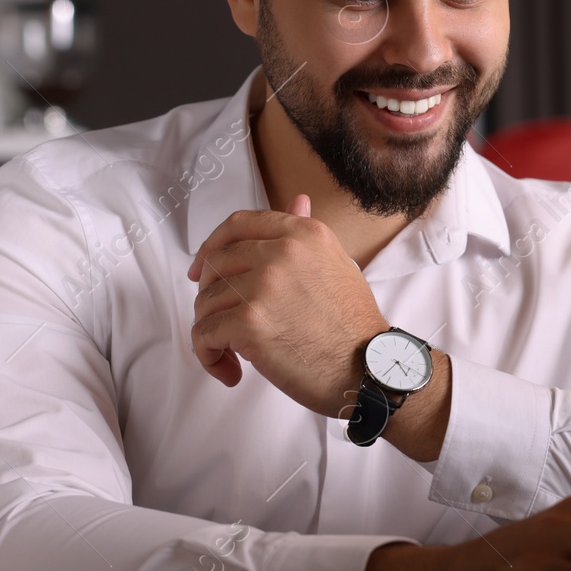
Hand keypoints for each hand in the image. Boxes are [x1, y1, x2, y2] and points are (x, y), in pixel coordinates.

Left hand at [188, 197, 388, 419]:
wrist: (367, 369)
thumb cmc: (353, 325)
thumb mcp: (335, 264)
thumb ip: (305, 235)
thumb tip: (297, 200)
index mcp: (302, 234)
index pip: (238, 225)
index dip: (212, 246)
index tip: (203, 269)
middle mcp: (281, 252)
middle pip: (216, 264)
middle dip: (210, 296)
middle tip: (223, 322)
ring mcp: (262, 285)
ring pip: (206, 302)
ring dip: (211, 331)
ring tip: (233, 352)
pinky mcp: (248, 321)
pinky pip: (203, 334)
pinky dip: (208, 355)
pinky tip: (230, 369)